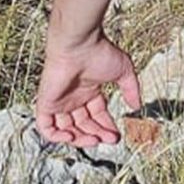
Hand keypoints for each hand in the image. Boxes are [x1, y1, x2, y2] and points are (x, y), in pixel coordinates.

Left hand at [32, 32, 141, 150]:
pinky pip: (46, 127)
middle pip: (82, 125)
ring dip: (80, 139)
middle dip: (96, 134)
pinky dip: (56, 137)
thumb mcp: (123, 71)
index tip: (116, 134)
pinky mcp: (46, 102)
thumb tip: (137, 105)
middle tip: (109, 139)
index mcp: (88, 90)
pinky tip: (71, 137)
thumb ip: (131, 89)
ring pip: (66, 129)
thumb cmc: (98, 51)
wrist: (79, 44)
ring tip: (95, 140)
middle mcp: (73, 97)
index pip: (96, 115)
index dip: (106, 126)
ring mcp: (59, 101)